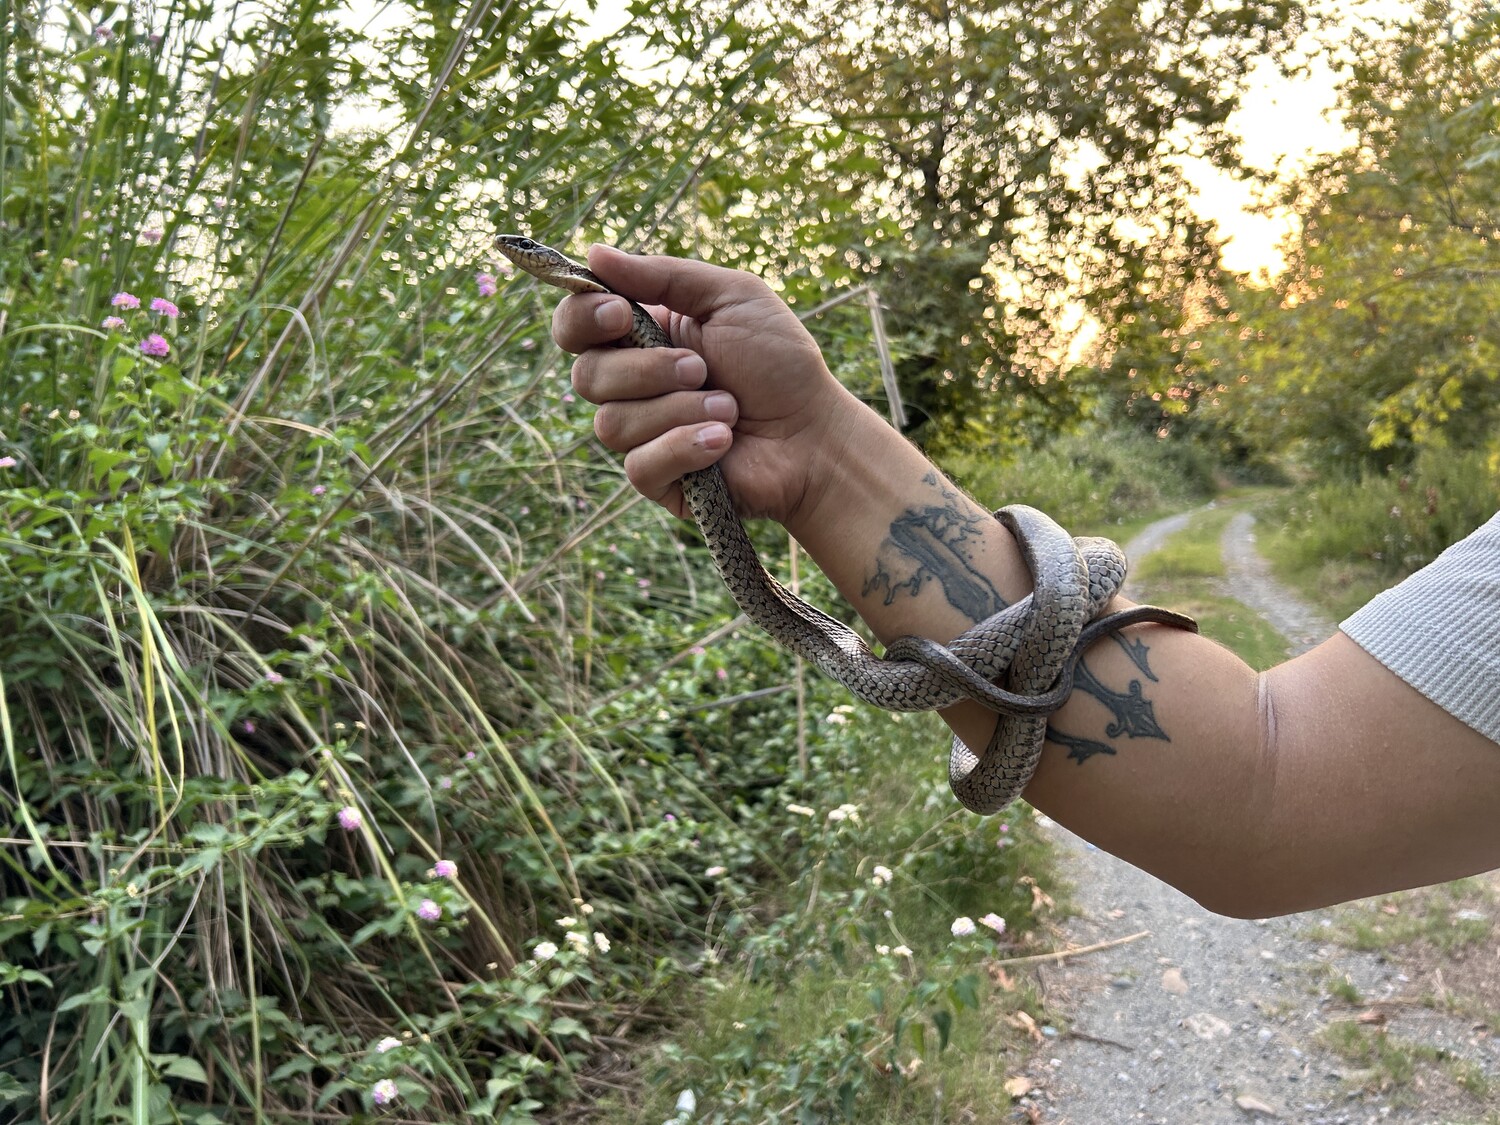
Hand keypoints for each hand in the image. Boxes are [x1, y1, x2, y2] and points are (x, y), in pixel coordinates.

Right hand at [550, 245, 856, 523]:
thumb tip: (594, 253)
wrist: (815, 433)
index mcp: (640, 336)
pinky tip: (723, 440)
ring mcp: (641, 435)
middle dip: (646, 371)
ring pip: (611, 424)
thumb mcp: (730, 297)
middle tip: (701, 368)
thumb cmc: (781, 362)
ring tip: (730, 409)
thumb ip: (663, 275)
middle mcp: (631, 386)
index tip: (620, 314)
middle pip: (585, 377)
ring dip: (679, 410)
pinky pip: (639, 465)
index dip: (582, 320)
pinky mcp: (657, 479)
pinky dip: (685, 446)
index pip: (574, 326)